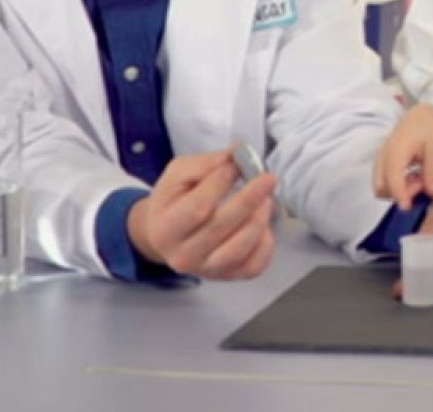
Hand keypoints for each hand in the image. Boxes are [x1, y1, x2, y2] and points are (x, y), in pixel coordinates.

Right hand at [126, 149, 277, 279]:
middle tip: (267, 178)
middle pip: (220, 228)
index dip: (220, 184)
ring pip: (239, 250)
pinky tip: (264, 225)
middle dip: (248, 199)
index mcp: (165, 229)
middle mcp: (182, 256)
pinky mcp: (227, 277)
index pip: (197, 208)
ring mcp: (206, 270)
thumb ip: (205, 164)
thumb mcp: (177, 174)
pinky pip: (253, 266)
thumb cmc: (173, 200)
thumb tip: (236, 155)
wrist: (166, 236)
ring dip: (259, 221)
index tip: (236, 163)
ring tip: (266, 200)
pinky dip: (265, 245)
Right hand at [373, 103, 432, 209]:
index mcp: (397, 147)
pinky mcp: (381, 164)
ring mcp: (380, 159)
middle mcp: (383, 154)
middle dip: (399, 193)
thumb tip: (432, 194)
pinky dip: (397, 187)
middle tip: (422, 185)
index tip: (408, 207)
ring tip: (419, 180)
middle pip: (381, 185)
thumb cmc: (429, 129)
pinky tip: (413, 178)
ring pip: (380, 186)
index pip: (392, 174)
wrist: (421, 117)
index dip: (398, 193)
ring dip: (398, 191)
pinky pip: (383, 182)